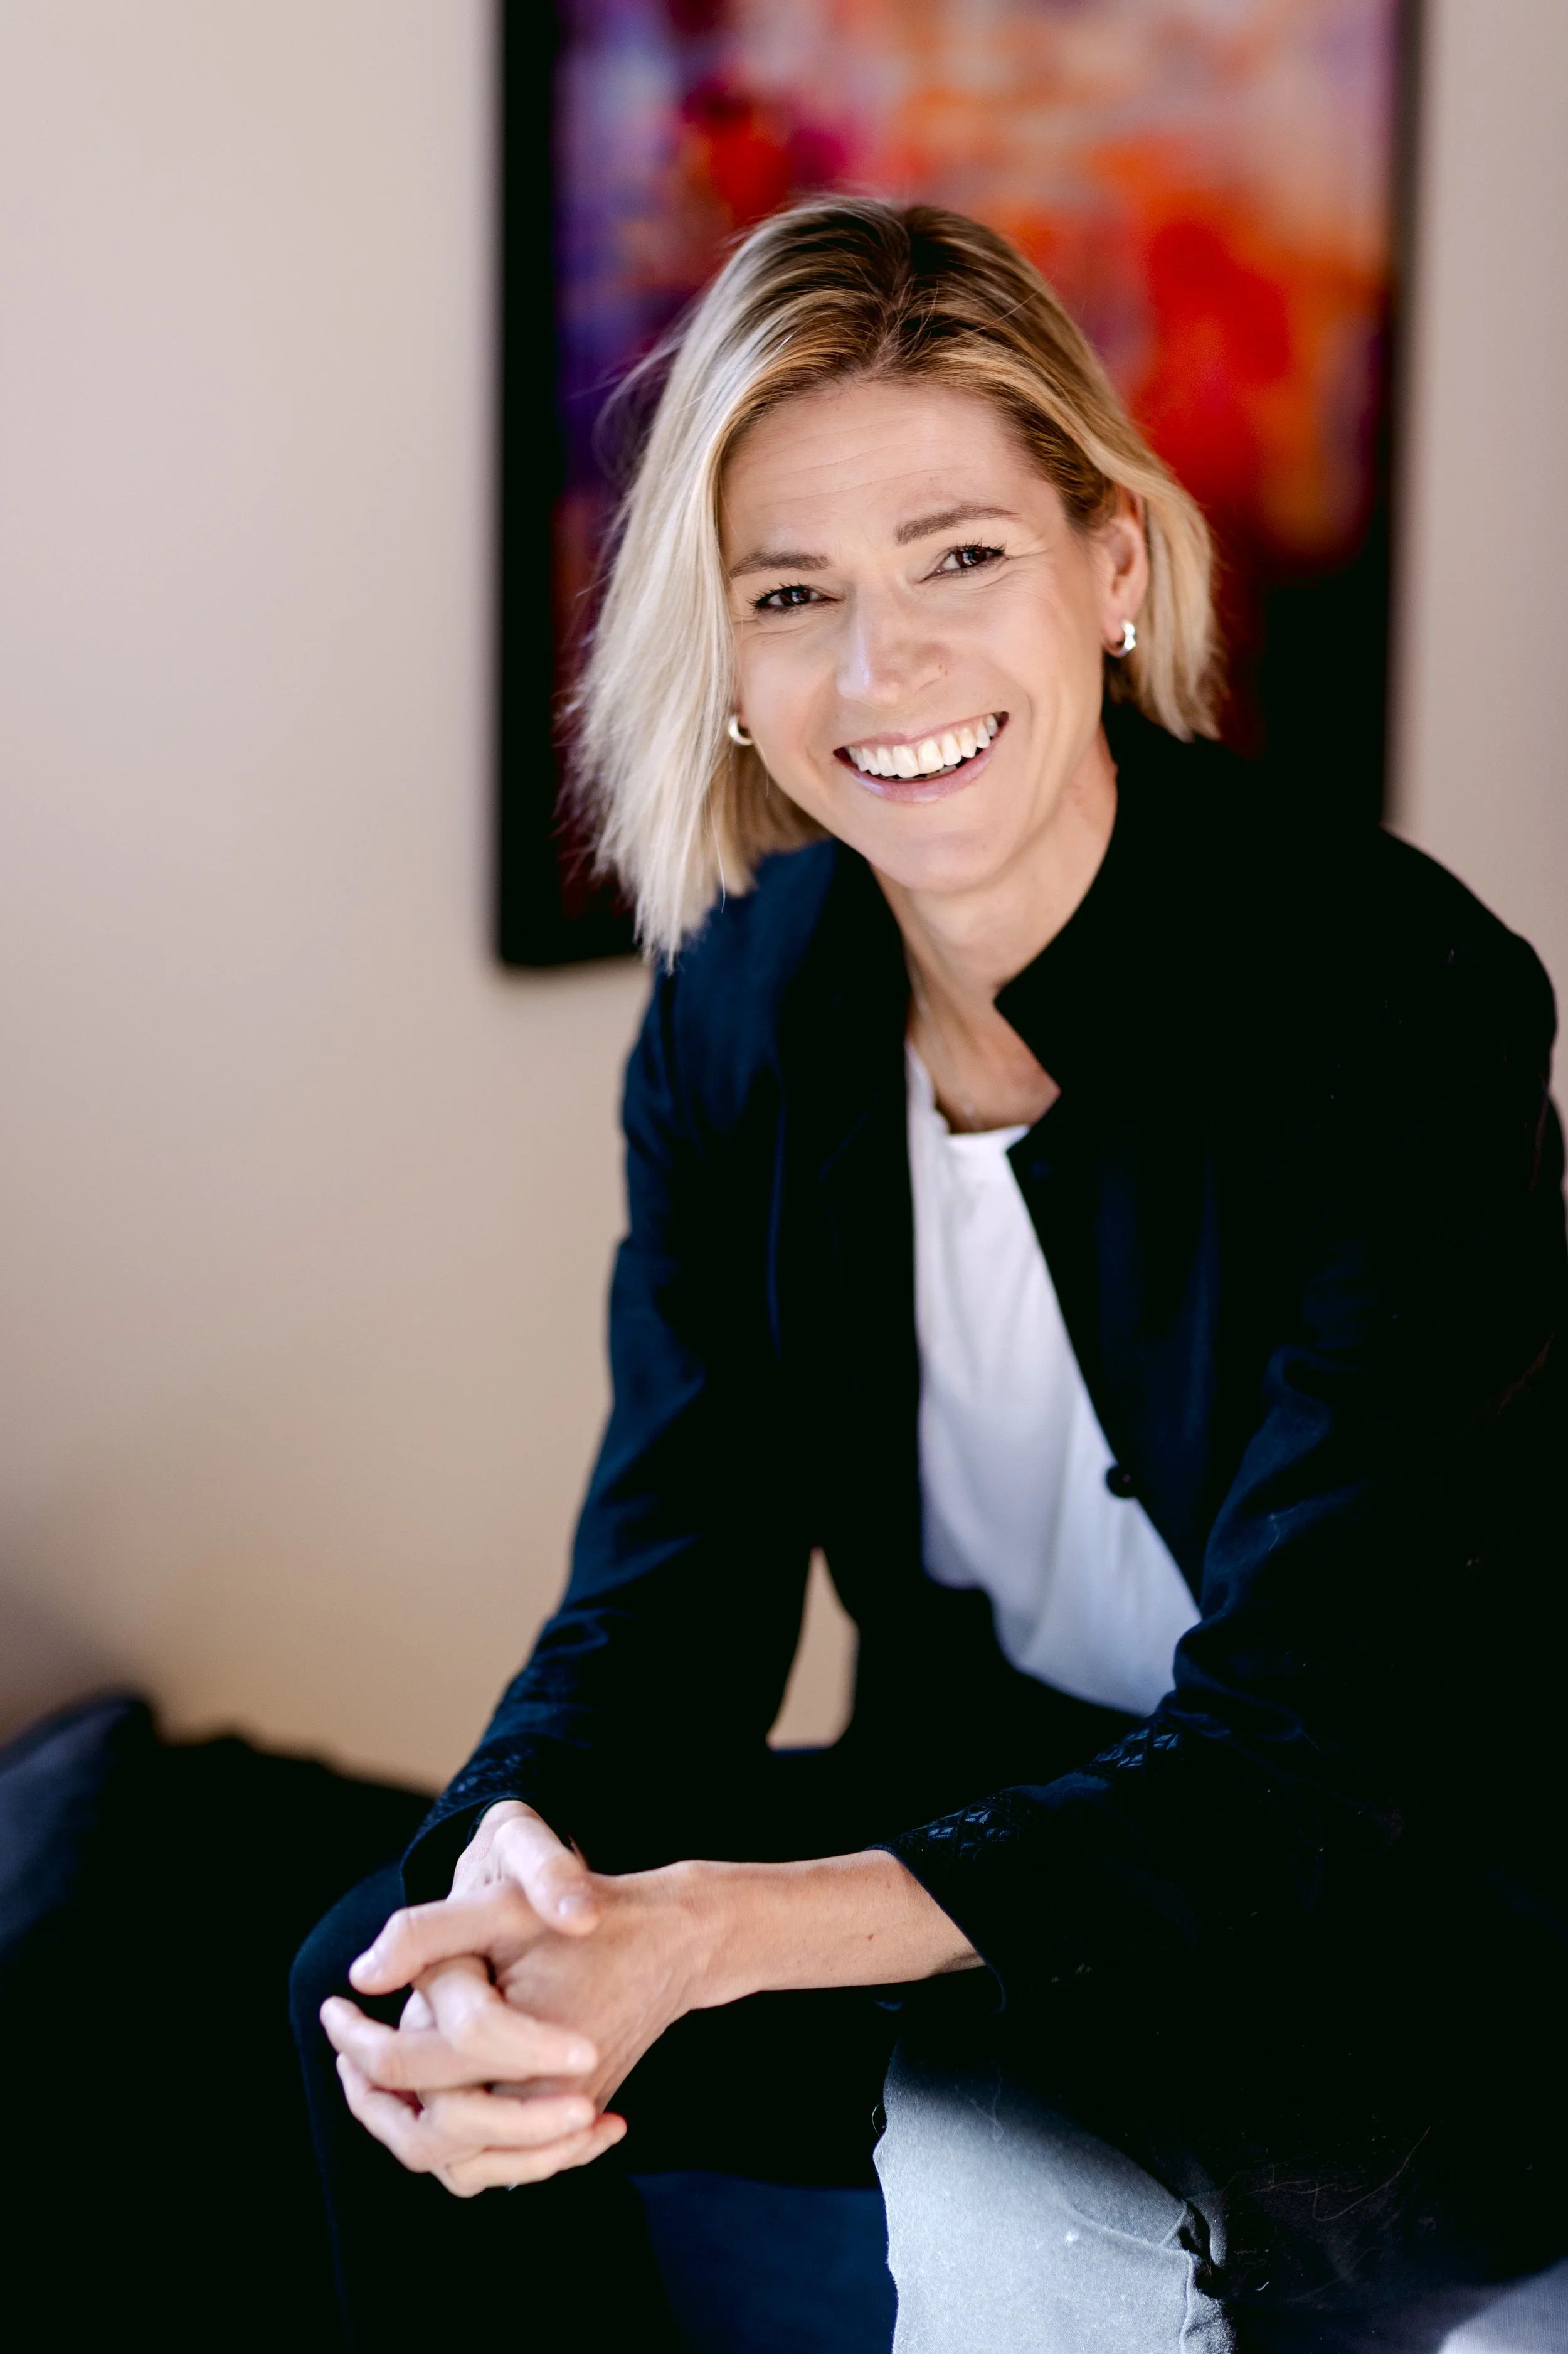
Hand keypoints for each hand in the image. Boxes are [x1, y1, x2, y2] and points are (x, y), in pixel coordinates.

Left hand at [321, 1810, 709, 2195]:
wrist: (677, 1943)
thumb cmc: (589, 1916)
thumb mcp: (505, 1904)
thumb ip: (430, 1933)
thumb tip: (359, 1976)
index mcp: (515, 2048)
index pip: (407, 2069)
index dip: (355, 2042)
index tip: (333, 2007)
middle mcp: (542, 2104)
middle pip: (427, 2140)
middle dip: (375, 2105)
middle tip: (346, 2059)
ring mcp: (562, 2124)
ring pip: (464, 2169)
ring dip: (414, 2134)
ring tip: (379, 2087)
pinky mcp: (575, 2127)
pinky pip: (505, 2165)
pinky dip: (467, 2150)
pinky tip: (437, 2104)